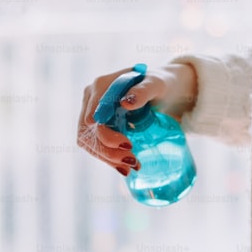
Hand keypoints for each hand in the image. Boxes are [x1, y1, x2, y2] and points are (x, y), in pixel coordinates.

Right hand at [77, 63, 197, 175]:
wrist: (164, 91)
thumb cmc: (160, 84)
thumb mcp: (156, 84)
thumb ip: (143, 91)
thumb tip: (125, 103)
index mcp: (101, 86)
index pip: (93, 116)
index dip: (106, 135)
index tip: (128, 145)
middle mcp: (92, 99)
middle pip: (87, 132)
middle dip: (107, 151)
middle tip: (132, 162)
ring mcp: (93, 114)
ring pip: (89, 143)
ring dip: (108, 158)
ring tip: (131, 167)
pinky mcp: (99, 127)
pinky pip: (96, 147)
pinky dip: (110, 159)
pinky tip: (126, 167)